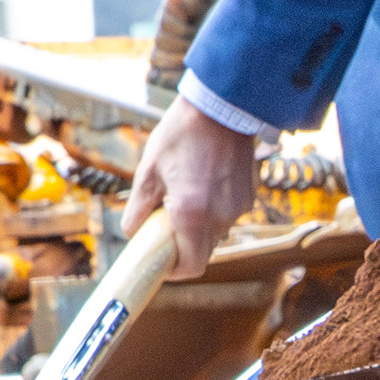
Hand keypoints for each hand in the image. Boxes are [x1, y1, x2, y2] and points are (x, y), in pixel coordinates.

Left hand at [128, 96, 265, 274]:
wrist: (222, 107)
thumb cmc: (182, 134)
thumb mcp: (149, 169)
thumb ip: (139, 207)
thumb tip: (131, 230)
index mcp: (192, 213)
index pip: (190, 266)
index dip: (175, 271)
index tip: (162, 263)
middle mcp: (219, 217)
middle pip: (202, 252)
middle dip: (183, 246)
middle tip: (166, 225)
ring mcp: (238, 208)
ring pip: (215, 234)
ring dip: (198, 226)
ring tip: (185, 195)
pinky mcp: (248, 197)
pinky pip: (227, 216)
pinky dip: (213, 210)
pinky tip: (203, 183)